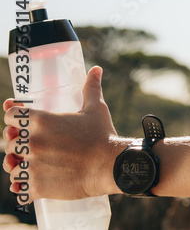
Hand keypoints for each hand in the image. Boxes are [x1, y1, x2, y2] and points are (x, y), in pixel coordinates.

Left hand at [3, 66, 124, 202]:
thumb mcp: (95, 108)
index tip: (19, 124)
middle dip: (17, 145)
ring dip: (18, 166)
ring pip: (11, 167)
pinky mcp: (37, 186)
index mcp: (41, 121)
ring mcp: (33, 166)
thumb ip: (91, 88)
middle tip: (32, 147)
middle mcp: (32, 142)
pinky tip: (29, 185)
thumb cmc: (102, 135)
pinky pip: (18, 189)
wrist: (110, 166)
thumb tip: (96, 70)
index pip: (10, 117)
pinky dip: (22, 188)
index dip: (14, 119)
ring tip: (32, 166)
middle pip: (8, 143)